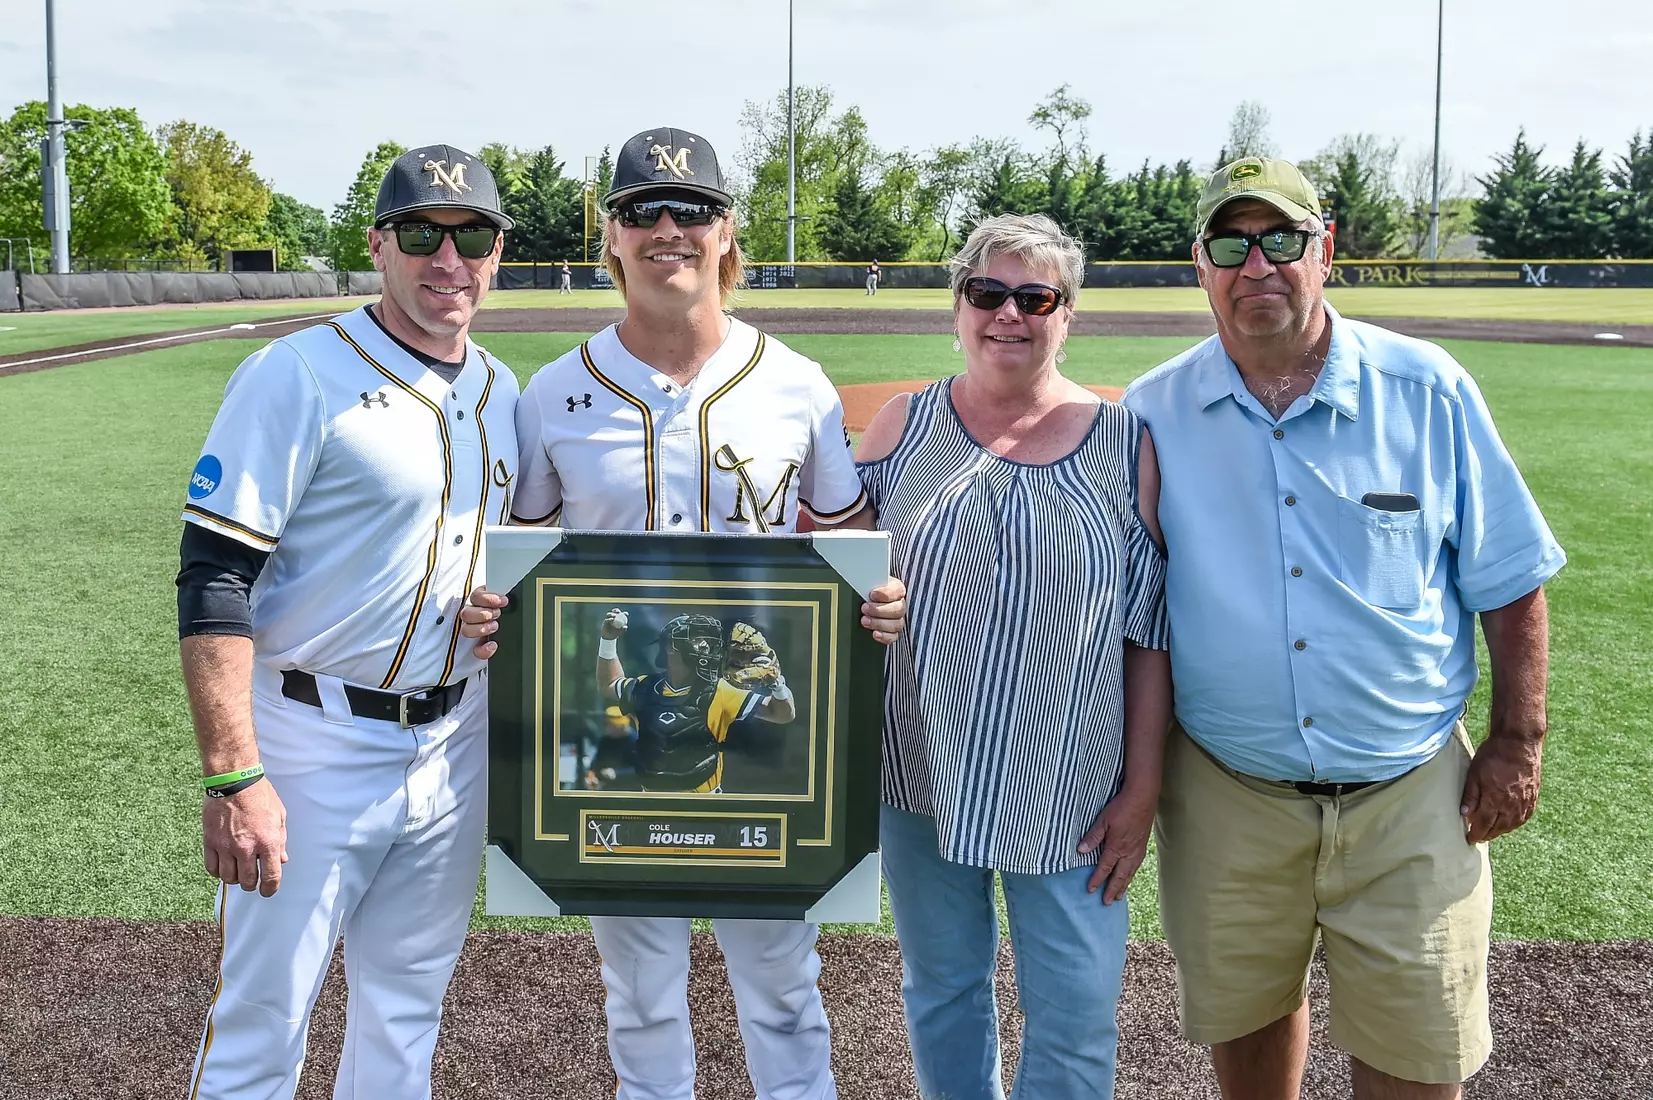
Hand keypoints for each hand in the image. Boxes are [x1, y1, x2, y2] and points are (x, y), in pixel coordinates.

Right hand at [202, 779, 287, 896]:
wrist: (234, 781)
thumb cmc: (260, 795)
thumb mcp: (279, 816)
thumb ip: (281, 840)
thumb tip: (282, 860)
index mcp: (268, 841)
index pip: (271, 876)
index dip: (270, 889)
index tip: (268, 891)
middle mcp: (246, 847)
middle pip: (248, 881)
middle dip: (252, 885)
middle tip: (253, 881)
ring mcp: (226, 846)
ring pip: (228, 878)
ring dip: (235, 879)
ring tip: (238, 872)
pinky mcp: (210, 842)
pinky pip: (212, 867)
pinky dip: (218, 872)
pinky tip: (223, 867)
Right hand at [459, 586, 509, 658]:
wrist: (516, 633)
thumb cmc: (510, 614)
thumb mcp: (506, 604)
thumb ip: (503, 599)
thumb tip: (507, 598)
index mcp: (481, 603)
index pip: (476, 597)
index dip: (487, 599)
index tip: (503, 601)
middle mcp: (474, 617)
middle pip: (466, 614)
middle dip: (483, 613)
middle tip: (497, 614)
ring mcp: (474, 631)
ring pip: (466, 630)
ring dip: (481, 628)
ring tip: (495, 627)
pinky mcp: (478, 647)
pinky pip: (476, 650)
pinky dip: (483, 649)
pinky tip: (493, 645)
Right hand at [600, 608, 629, 640]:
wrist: (609, 637)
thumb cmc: (616, 633)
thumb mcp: (620, 632)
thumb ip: (623, 629)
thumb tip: (625, 627)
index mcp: (618, 619)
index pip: (622, 614)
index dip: (624, 613)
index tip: (626, 614)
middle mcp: (613, 617)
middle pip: (615, 612)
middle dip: (616, 610)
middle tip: (618, 612)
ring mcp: (608, 619)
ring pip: (609, 614)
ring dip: (612, 614)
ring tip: (614, 615)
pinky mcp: (605, 622)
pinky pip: (606, 619)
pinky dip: (609, 619)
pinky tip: (611, 619)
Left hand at [861, 578, 905, 644]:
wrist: (864, 601)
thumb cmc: (868, 590)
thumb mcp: (869, 582)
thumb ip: (869, 582)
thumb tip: (862, 581)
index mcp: (896, 589)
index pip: (897, 590)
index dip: (885, 594)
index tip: (872, 594)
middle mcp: (899, 604)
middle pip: (898, 609)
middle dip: (879, 610)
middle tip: (865, 608)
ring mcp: (897, 619)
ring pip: (896, 624)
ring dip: (879, 623)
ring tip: (865, 621)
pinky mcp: (893, 632)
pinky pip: (893, 636)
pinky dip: (884, 636)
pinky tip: (875, 633)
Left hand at [1078, 783, 1155, 904]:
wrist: (1143, 797)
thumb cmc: (1122, 807)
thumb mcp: (1103, 820)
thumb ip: (1093, 836)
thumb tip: (1081, 850)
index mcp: (1117, 847)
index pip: (1104, 868)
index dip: (1097, 880)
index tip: (1091, 890)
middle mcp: (1128, 852)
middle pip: (1119, 876)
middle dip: (1112, 889)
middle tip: (1106, 902)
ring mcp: (1137, 850)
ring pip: (1129, 873)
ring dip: (1123, 885)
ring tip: (1118, 896)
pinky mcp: (1143, 845)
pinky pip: (1136, 866)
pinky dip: (1131, 875)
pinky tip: (1130, 876)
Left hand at [1461, 733, 1543, 843]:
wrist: (1519, 742)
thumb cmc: (1494, 755)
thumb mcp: (1475, 773)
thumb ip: (1471, 795)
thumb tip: (1464, 814)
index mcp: (1496, 801)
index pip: (1484, 825)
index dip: (1476, 834)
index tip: (1470, 839)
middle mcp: (1512, 805)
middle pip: (1499, 827)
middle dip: (1488, 834)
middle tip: (1479, 837)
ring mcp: (1525, 801)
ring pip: (1512, 824)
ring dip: (1501, 830)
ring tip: (1492, 832)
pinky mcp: (1533, 796)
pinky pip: (1524, 816)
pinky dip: (1515, 823)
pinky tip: (1510, 823)